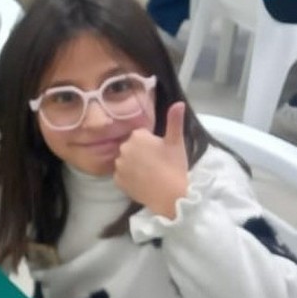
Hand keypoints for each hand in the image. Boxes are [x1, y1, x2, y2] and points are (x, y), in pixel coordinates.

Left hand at [114, 102, 188, 218]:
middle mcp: (123, 148)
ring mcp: (118, 165)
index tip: (160, 151)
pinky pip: (121, 175)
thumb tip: (179, 102)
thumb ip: (175, 120)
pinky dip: (129, 177)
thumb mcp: (176, 141)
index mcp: (136, 136)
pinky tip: (141, 181)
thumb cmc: (174, 165)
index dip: (151, 143)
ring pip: (125, 161)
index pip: (141, 135)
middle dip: (141, 152)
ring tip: (150, 173)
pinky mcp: (117, 181)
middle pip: (131, 147)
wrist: (170, 194)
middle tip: (157, 162)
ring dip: (134, 164)